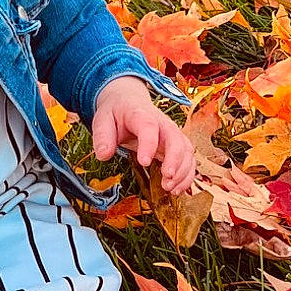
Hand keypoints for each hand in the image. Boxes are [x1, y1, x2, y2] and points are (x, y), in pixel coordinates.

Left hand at [91, 75, 194, 195]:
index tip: (144, 162)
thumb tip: (103, 155)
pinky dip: (186, 175)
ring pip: (186, 149)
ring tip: (169, 187)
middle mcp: (161, 123)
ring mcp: (171, 133)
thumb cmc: (117, 112)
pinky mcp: (176, 144)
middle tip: (167, 177)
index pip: (148, 126)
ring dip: (182, 171)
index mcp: (140, 114)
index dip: (149, 144)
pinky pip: (188, 159)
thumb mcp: (103, 119)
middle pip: (175, 138)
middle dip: (175, 159)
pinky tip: (176, 188)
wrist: (128, 101)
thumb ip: (102, 136)